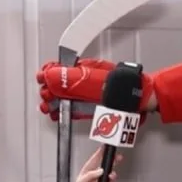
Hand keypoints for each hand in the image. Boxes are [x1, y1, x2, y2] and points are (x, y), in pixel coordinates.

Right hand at [35, 58, 154, 120]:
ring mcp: (85, 94)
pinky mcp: (88, 108)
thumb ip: (72, 77)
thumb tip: (53, 75)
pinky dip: (61, 111)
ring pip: (62, 97)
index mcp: (83, 69)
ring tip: (48, 106)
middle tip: (46, 95)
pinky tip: (56, 113)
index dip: (49, 74)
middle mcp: (82, 81)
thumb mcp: (93, 78)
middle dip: (48, 89)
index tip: (43, 79)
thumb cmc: (123, 85)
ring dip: (52, 101)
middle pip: (58, 84)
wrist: (138, 99)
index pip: (60, 68)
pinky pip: (70, 109)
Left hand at [67, 146, 120, 181]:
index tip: (106, 146)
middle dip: (112, 161)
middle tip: (118, 158)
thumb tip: (100, 170)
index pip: (95, 159)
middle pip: (105, 165)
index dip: (101, 152)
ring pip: (110, 175)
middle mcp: (94, 176)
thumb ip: (90, 175)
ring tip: (111, 177)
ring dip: (112, 175)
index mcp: (87, 171)